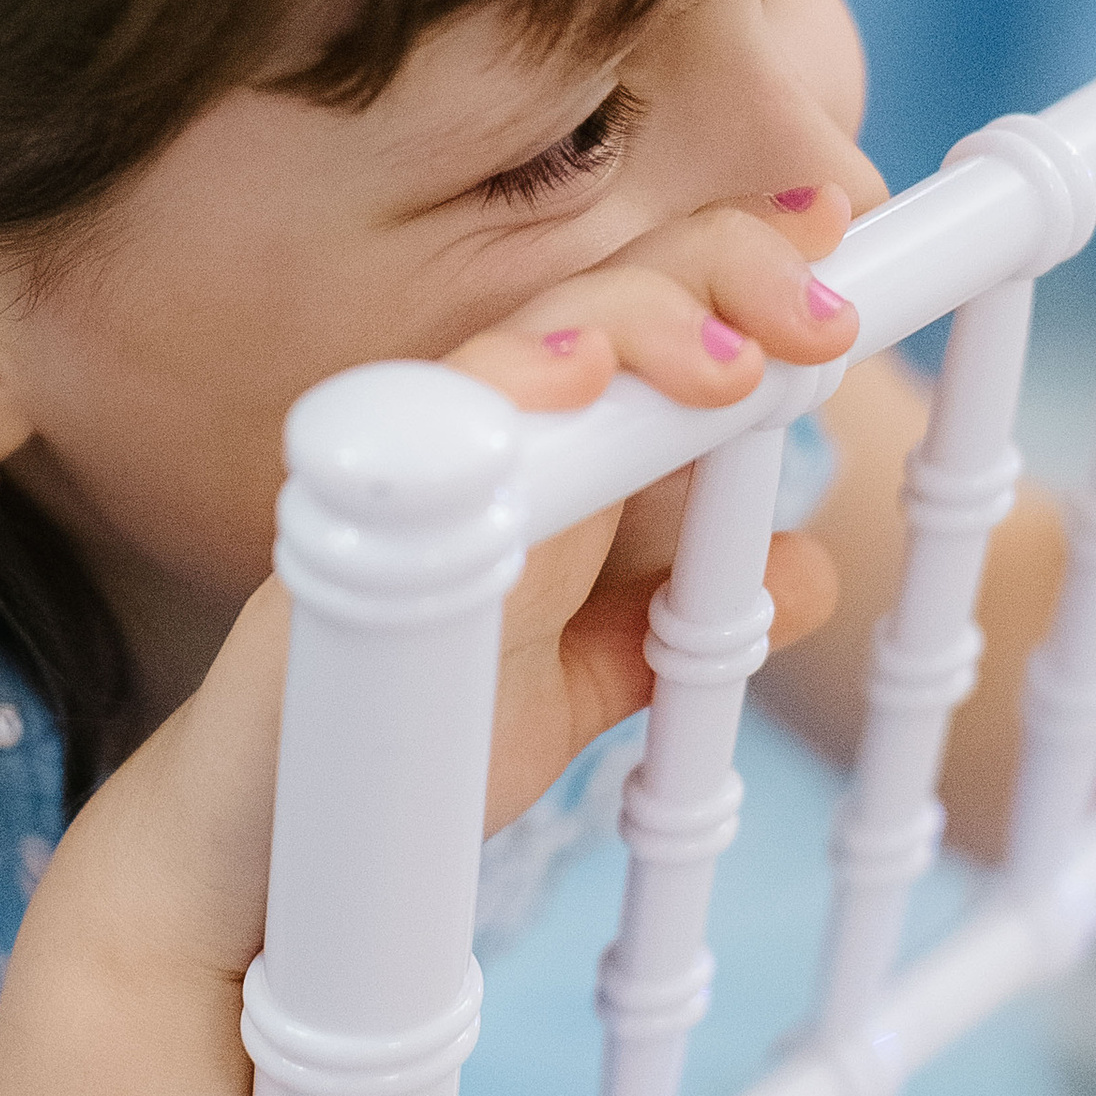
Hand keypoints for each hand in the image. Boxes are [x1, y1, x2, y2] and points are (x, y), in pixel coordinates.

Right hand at [58, 187, 860, 987]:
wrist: (263, 855)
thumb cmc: (404, 752)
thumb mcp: (577, 685)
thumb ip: (672, 623)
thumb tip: (805, 571)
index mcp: (543, 453)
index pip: (643, 321)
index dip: (734, 270)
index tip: (832, 240)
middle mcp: (481, 435)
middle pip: (603, 295)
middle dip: (722, 273)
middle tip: (824, 317)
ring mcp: (415, 466)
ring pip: (533, 336)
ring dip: (643, 324)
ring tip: (733, 366)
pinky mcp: (351, 520)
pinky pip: (427, 427)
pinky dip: (507, 387)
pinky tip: (576, 373)